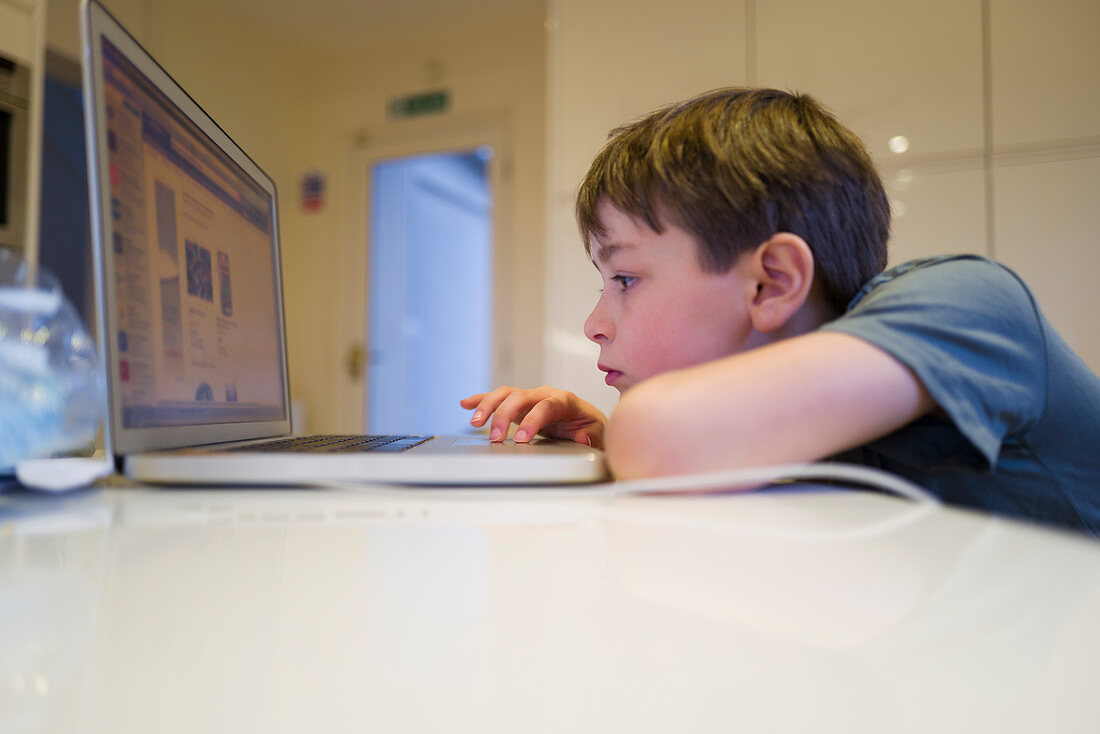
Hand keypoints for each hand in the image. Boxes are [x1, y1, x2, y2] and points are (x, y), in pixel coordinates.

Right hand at [460, 386, 607, 448]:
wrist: (588, 421)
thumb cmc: (592, 428)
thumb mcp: (598, 435)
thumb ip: (591, 437)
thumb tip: (581, 438)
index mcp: (565, 401)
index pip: (546, 406)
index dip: (532, 420)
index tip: (521, 439)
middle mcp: (546, 394)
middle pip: (520, 397)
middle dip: (505, 415)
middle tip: (495, 437)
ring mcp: (531, 397)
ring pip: (506, 394)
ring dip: (488, 406)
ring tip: (475, 422)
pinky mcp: (520, 403)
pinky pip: (499, 397)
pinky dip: (482, 399)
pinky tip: (465, 404)